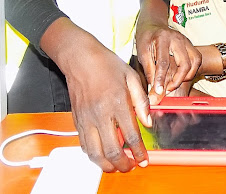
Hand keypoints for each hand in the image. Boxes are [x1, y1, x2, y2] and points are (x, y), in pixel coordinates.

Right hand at [42, 19, 150, 172]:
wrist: (80, 58)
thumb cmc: (106, 64)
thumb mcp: (131, 76)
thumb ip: (141, 101)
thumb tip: (148, 122)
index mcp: (117, 102)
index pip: (131, 136)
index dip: (139, 153)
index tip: (144, 160)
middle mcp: (100, 114)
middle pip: (112, 150)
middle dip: (123, 165)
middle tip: (131, 166)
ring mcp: (86, 119)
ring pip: (95, 153)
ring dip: (107, 165)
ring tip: (117, 165)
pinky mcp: (77, 120)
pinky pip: (84, 145)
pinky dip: (93, 155)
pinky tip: (102, 154)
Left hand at [136, 24, 200, 105]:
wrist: (153, 25)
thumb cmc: (146, 39)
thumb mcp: (142, 53)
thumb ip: (149, 70)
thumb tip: (154, 89)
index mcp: (162, 38)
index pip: (164, 63)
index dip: (161, 79)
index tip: (158, 91)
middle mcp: (177, 38)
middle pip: (184, 63)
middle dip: (177, 80)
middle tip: (167, 89)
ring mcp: (186, 40)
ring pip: (194, 62)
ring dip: (186, 76)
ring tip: (175, 83)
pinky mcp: (190, 44)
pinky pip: (197, 59)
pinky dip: (191, 70)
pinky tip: (182, 75)